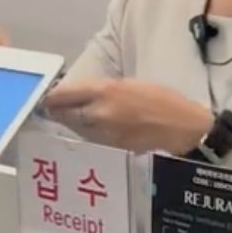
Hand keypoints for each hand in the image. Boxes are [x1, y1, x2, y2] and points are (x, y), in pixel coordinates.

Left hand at [44, 79, 211, 155]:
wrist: (183, 129)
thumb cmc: (162, 100)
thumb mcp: (130, 84)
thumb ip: (103, 90)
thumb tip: (82, 94)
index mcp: (104, 90)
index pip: (63, 94)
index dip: (52, 95)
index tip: (48, 95)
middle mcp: (98, 113)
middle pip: (62, 113)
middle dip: (56, 110)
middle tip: (52, 108)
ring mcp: (102, 133)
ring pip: (74, 128)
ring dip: (70, 122)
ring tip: (70, 117)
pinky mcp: (110, 148)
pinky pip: (89, 138)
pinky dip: (85, 132)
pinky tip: (89, 128)